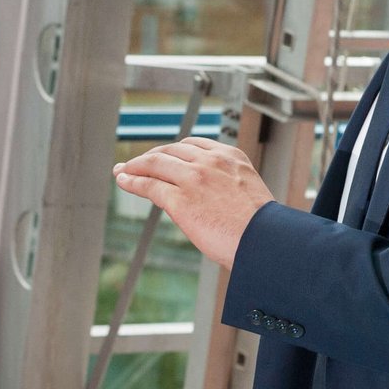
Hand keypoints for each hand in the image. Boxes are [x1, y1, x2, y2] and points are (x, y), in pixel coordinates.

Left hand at [113, 136, 272, 268]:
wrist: (266, 242)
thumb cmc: (262, 228)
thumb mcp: (246, 192)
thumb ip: (226, 185)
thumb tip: (208, 197)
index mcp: (230, 156)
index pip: (193, 145)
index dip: (172, 151)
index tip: (163, 156)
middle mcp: (210, 161)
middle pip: (171, 151)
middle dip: (150, 156)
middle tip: (136, 163)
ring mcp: (194, 178)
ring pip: (156, 164)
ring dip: (135, 166)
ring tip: (123, 171)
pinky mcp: (180, 199)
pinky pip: (149, 185)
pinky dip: (132, 181)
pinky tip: (124, 181)